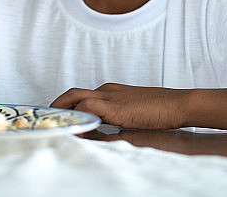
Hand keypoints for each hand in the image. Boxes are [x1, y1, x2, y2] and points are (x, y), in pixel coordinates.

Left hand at [50, 83, 185, 128]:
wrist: (178, 104)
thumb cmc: (160, 112)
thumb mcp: (130, 118)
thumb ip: (111, 124)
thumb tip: (93, 135)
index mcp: (109, 92)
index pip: (80, 96)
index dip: (66, 107)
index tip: (58, 119)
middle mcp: (106, 90)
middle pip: (72, 94)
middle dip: (56, 107)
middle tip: (48, 122)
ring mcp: (109, 96)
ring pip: (75, 98)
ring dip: (62, 112)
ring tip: (55, 126)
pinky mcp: (114, 106)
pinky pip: (87, 108)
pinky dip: (78, 118)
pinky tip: (75, 130)